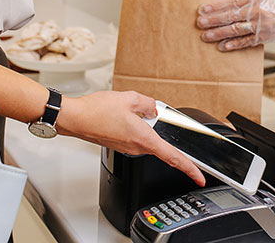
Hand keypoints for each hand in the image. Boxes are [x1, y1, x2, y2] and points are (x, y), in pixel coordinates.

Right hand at [56, 90, 204, 185]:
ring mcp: (127, 148)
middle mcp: (136, 147)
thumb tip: (154, 109)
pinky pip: (133, 137)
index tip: (199, 176)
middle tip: (146, 114)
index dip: (189, 168)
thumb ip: (149, 104)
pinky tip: (122, 116)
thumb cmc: (97, 111)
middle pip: (159, 143)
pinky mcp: (119, 145)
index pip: (173, 157)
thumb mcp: (130, 98)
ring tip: (127, 112)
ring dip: (142, 126)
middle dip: (157, 128)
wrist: (75, 118)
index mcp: (144, 139)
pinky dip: (133, 127)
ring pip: (145, 137)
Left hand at [196, 0, 274, 49]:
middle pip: (230, 16)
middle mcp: (258, 10)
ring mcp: (261, 25)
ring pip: (235, 30)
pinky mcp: (265, 37)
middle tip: (200, 23)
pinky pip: (246, 42)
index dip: (215, 6)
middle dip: (213, 20)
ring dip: (218, 33)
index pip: (231, 0)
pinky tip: (222, 46)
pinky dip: (233, 45)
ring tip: (205, 35)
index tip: (203, 9)